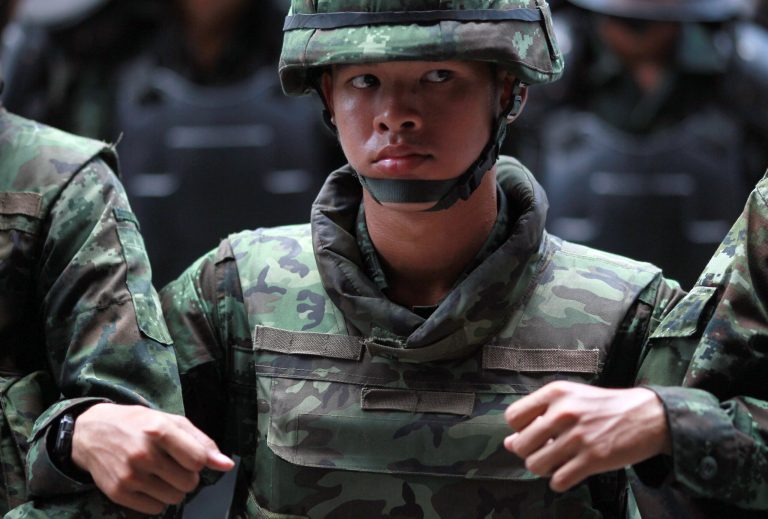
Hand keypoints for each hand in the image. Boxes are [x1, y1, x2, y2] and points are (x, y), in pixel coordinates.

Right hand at [71, 403, 234, 514]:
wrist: (92, 432)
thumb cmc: (139, 424)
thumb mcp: (171, 422)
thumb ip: (202, 442)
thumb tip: (227, 465)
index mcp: (159, 430)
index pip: (197, 461)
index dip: (197, 461)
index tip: (187, 456)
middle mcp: (143, 453)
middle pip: (189, 483)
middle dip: (186, 476)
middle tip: (172, 464)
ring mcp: (130, 475)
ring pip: (174, 498)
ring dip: (173, 489)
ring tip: (159, 473)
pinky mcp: (118, 493)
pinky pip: (155, 509)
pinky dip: (156, 499)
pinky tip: (146, 483)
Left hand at [503, 381, 670, 492]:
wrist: (645, 415)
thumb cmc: (603, 407)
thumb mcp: (570, 399)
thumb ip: (538, 416)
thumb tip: (509, 443)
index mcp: (555, 393)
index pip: (513, 417)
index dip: (518, 430)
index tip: (531, 434)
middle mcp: (563, 413)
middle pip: (521, 445)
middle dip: (529, 453)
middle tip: (544, 451)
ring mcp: (578, 437)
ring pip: (536, 465)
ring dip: (542, 469)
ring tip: (555, 463)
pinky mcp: (593, 459)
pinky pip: (558, 481)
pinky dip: (559, 482)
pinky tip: (568, 473)